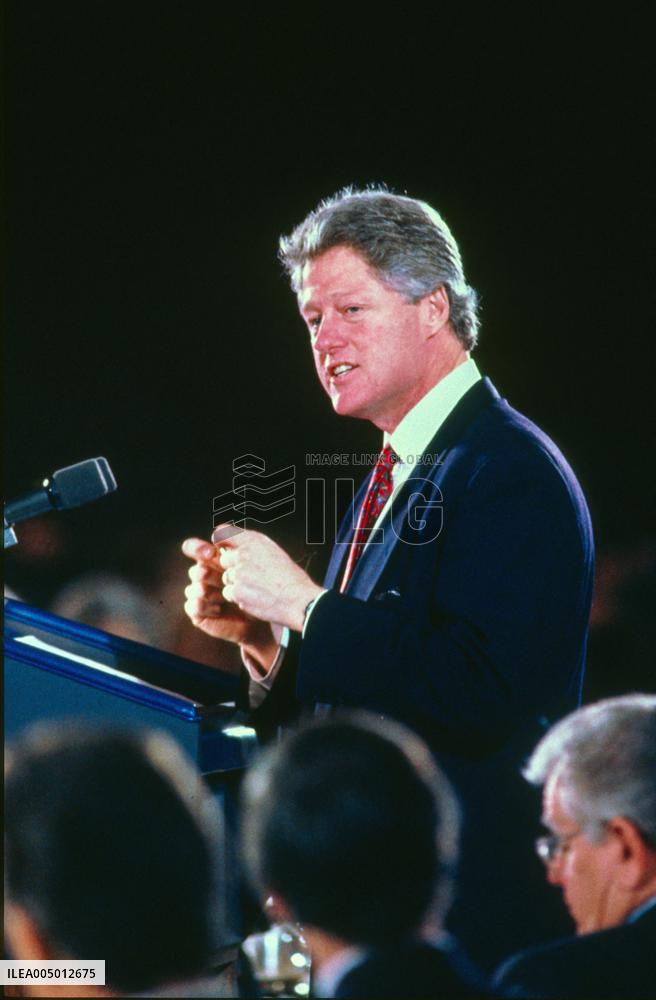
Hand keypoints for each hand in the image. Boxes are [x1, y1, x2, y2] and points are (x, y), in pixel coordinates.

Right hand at [182, 536, 279, 670]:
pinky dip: (202, 607)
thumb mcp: (252, 560)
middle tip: (219, 578)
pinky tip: (218, 609)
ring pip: (191, 589)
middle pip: (195, 570)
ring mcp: (201, 595)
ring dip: (205, 592)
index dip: (197, 549)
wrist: (265, 612)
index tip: (210, 553)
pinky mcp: (200, 613)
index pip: (195, 549)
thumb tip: (218, 531)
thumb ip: (237, 543)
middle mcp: (204, 576)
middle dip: (205, 574)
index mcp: (213, 561)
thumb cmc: (260, 584)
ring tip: (222, 597)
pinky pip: (191, 607)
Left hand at [211, 523, 324, 631]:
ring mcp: (239, 573)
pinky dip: (238, 597)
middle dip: (233, 567)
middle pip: (224, 559)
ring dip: (237, 583)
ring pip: (227, 578)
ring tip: (256, 587)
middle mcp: (244, 554)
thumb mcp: (273, 551)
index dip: (220, 540)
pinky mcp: (237, 591)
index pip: (223, 533)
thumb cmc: (290, 578)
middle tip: (250, 575)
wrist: (298, 599)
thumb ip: (252, 547)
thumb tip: (234, 548)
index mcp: (254, 541)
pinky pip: (229, 593)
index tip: (223, 546)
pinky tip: (254, 597)